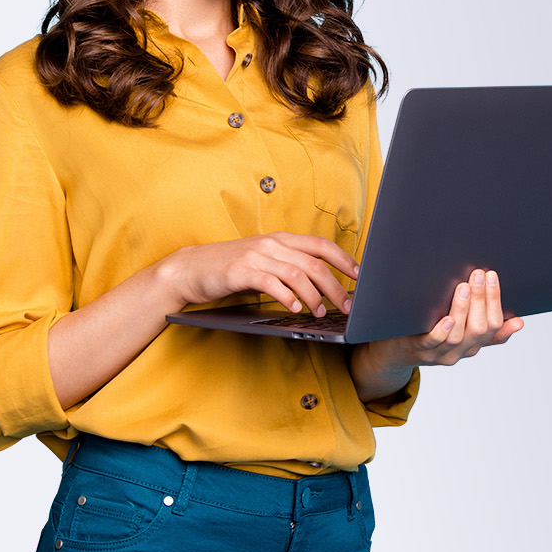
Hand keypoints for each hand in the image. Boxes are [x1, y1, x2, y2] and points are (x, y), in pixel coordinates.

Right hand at [157, 231, 358, 317]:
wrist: (190, 269)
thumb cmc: (229, 268)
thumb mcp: (263, 261)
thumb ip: (288, 267)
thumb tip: (321, 286)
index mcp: (280, 239)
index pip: (321, 244)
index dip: (344, 259)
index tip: (360, 276)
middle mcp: (271, 244)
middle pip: (315, 264)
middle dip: (335, 288)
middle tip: (345, 307)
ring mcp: (256, 256)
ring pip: (297, 275)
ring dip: (314, 297)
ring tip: (318, 313)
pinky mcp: (240, 271)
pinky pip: (271, 283)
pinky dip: (287, 297)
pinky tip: (294, 308)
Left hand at [373, 268, 525, 367]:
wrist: (393, 354)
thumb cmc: (428, 334)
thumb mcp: (460, 332)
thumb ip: (482, 325)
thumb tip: (519, 321)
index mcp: (473, 345)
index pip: (494, 327)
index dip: (495, 302)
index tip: (493, 276)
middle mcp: (460, 351)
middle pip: (479, 329)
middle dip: (481, 300)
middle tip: (479, 274)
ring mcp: (439, 353)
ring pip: (458, 336)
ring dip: (463, 309)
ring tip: (464, 287)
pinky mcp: (418, 350)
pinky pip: (433, 342)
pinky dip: (442, 331)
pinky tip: (447, 318)